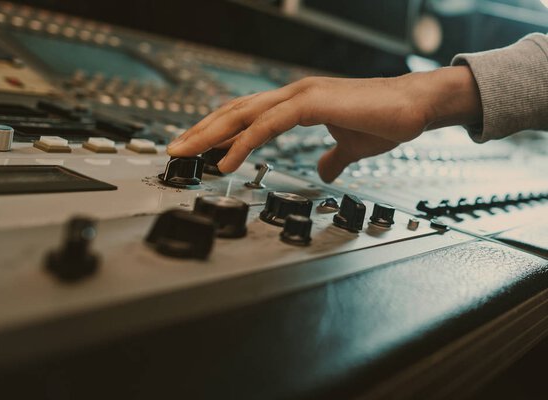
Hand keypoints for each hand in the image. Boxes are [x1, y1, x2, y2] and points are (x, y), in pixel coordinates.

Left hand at [167, 66, 481, 182]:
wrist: (415, 107)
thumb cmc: (384, 121)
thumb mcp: (348, 147)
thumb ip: (330, 157)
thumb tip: (323, 171)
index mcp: (295, 102)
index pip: (246, 114)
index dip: (219, 130)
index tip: (198, 148)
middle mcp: (291, 95)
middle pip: (234, 111)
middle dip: (201, 131)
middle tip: (174, 149)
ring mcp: (299, 96)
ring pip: (243, 114)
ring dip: (210, 135)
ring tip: (185, 154)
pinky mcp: (312, 103)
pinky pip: (268, 124)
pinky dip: (244, 143)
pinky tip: (226, 161)